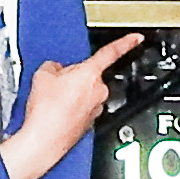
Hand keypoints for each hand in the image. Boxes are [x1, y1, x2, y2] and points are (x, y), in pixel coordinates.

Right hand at [5, 34, 145, 178]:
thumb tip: (56, 69)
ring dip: (73, 94)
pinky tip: (57, 112)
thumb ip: (54, 65)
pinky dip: (72, 108)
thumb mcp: (42, 75)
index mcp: (91, 74)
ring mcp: (96, 109)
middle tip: (56, 84)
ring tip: (54, 102)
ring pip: (86, 93)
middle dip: (75, 76)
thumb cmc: (46, 111)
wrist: (44, 140)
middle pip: (90, 75)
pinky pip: (83, 108)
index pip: (111, 53)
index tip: (137, 38)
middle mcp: (99, 91)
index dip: (126, 43)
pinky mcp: (90, 123)